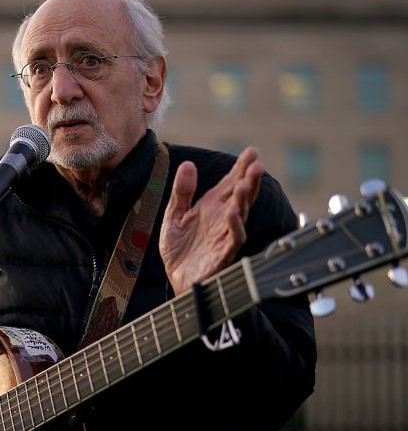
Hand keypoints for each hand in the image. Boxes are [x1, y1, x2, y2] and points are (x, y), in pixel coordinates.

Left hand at [159, 147, 262, 294]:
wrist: (175, 278)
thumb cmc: (179, 249)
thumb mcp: (174, 216)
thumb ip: (181, 192)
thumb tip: (188, 164)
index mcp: (212, 208)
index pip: (229, 184)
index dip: (240, 168)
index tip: (251, 151)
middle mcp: (222, 220)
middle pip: (240, 196)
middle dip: (249, 180)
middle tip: (256, 163)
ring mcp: (224, 236)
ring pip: (241, 215)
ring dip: (244, 199)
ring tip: (245, 182)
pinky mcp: (222, 254)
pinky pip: (233, 239)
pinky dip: (235, 225)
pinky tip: (233, 212)